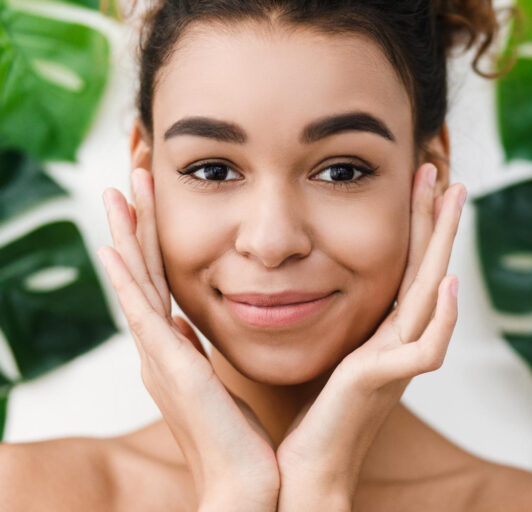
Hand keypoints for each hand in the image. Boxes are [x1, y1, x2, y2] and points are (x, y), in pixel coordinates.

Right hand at [98, 168, 279, 511]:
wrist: (247, 487)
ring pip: (137, 282)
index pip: (161, 283)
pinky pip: (142, 313)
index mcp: (174, 351)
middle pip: (143, 274)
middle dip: (135, 225)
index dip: (153, 241)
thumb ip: (197, 355)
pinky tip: (113, 247)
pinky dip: (126, 279)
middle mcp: (159, 350)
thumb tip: (188, 328)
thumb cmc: (241, 442)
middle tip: (130, 178)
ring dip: (128, 236)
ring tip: (119, 191)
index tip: (152, 202)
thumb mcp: (219, 385)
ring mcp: (159, 358)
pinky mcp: (170, 368)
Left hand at [275, 163, 464, 510]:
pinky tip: (449, 285)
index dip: (416, 227)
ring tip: (452, 197)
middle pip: (426, 270)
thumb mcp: (332, 354)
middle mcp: (399, 342)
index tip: (416, 184)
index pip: (406, 268)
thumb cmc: (312, 418)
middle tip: (444, 171)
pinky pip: (425, 349)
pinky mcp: (385, 384)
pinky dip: (443, 318)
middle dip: (437, 220)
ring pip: (432, 294)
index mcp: (384, 333)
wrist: (305, 470)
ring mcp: (397, 362)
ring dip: (445, 246)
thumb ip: (342, 324)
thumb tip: (316, 286)